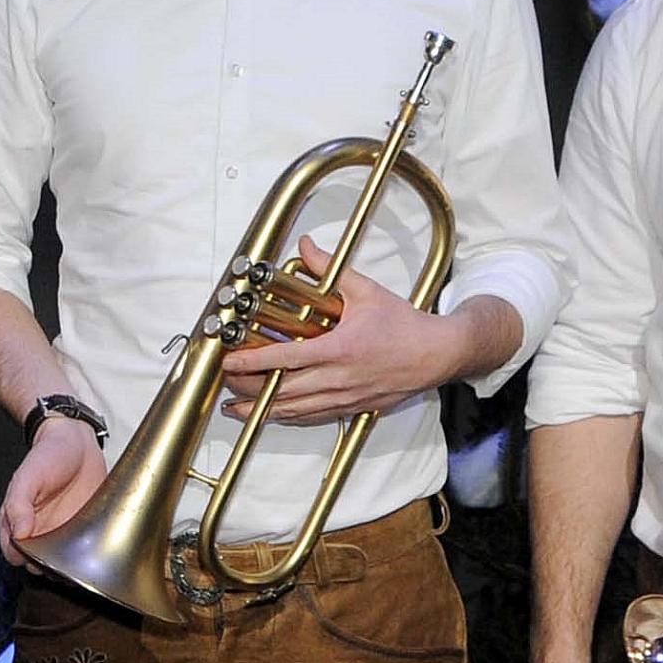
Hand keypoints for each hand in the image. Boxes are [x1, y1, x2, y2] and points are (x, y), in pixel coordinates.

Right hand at [0, 412, 111, 564]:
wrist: (78, 443)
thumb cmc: (47, 455)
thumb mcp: (28, 475)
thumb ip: (18, 504)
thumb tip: (18, 534)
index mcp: (17, 520)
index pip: (12, 552)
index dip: (20, 557)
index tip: (32, 554)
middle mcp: (38, 531)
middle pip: (36, 563)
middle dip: (44, 567)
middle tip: (56, 557)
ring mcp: (62, 534)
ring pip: (60, 564)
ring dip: (66, 567)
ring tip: (74, 557)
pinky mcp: (84, 532)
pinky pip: (82, 554)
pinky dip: (85, 558)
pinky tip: (89, 552)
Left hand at [214, 236, 469, 422]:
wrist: (438, 354)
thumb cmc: (404, 325)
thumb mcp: (367, 292)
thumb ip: (331, 271)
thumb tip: (306, 246)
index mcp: (339, 350)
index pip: (285, 359)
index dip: (253, 362)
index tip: (229, 362)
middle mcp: (339, 378)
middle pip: (282, 390)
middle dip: (248, 389)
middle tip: (224, 383)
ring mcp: (345, 397)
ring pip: (294, 409)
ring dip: (262, 410)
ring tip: (234, 408)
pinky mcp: (352, 408)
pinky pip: (313, 416)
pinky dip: (288, 416)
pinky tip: (271, 414)